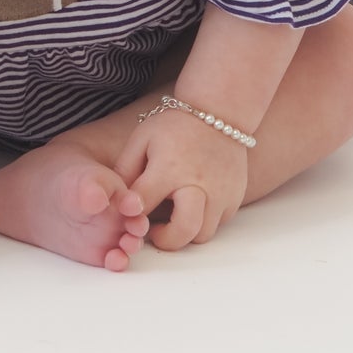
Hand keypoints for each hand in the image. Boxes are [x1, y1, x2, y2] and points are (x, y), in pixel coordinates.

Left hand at [115, 104, 249, 248]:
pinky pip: (219, 224)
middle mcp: (197, 185)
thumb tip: (116, 198)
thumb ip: (126, 167)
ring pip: (203, 234)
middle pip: (184, 232)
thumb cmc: (174, 126)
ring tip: (174, 218)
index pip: (145, 203)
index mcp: (169, 168)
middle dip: (166, 240)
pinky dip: (204, 223)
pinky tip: (193, 207)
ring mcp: (220, 193)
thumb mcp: (143, 138)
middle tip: (155, 232)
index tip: (130, 216)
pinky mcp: (236, 198)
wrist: (218, 112)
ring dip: (186, 233)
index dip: (131, 214)